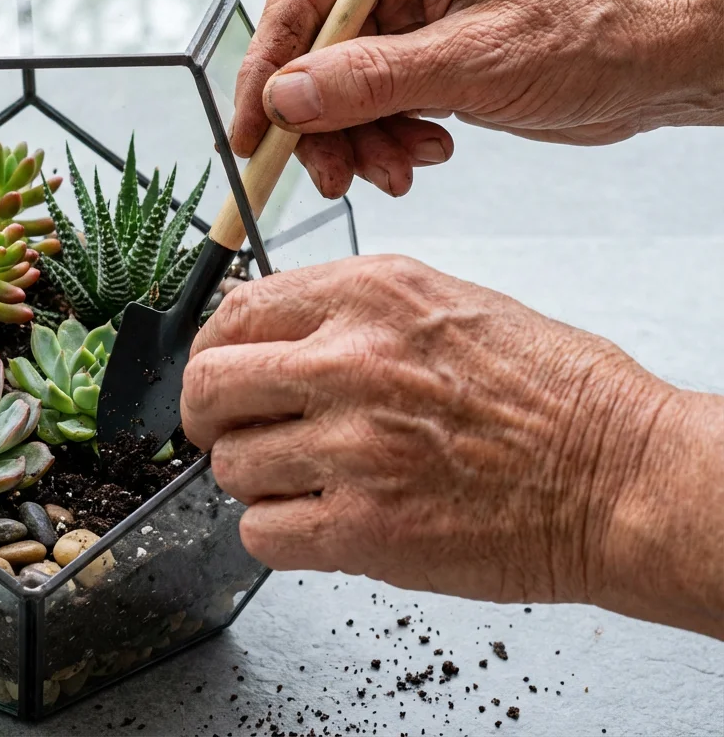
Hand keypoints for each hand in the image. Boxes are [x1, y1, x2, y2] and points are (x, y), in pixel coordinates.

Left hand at [181, 255, 677, 606]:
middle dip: (206, 416)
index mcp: (371, 296)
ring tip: (304, 480)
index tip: (216, 372)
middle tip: (225, 432)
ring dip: (254, 480)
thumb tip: (266, 334)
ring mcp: (353, 448)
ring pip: (231, 467)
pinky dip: (277, 533)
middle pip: (208, 387)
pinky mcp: (364, 530)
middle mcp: (351, 363)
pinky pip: (262, 533)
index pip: (235, 311)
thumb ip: (350, 314)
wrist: (623, 479)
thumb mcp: (448, 305)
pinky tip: (317, 521)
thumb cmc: (553, 396)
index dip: (210, 350)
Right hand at [230, 0, 723, 197]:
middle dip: (319, 125)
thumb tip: (291, 94)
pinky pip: (376, 110)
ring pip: (341, 94)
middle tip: (333, 175)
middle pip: (313, 58)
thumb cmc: (600, 30)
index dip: (268, 72)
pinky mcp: (426, 65)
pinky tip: (425, 153)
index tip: (254, 132)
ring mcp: (411, 28)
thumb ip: (375, 78)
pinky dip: (388, 144)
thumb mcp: (477, 59)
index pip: (302, 5)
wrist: (659, 63)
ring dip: (357, 144)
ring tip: (397, 170)